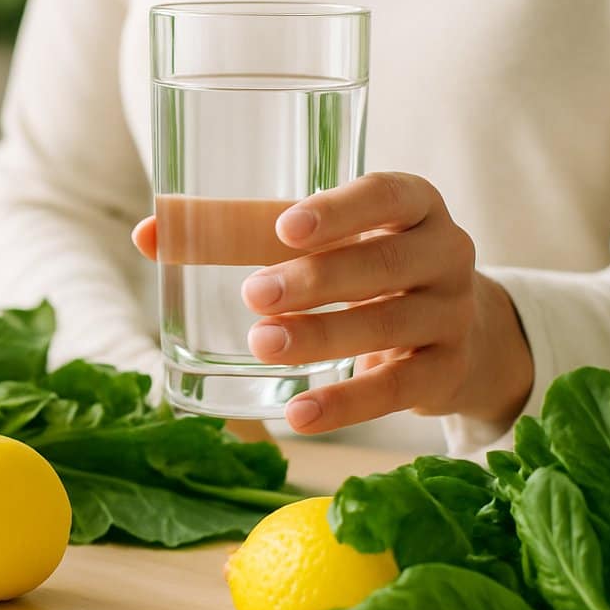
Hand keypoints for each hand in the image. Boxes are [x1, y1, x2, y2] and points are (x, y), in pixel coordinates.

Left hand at [131, 172, 532, 433]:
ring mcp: (452, 315)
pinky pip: (397, 390)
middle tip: (253, 293)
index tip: (286, 227)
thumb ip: (239, 230)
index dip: (341, 210)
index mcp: (415, 205)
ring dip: (322, 338)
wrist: (461, 333)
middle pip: (383, 264)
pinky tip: (298, 414)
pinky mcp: (446, 372)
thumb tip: (148, 234)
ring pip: (388, 325)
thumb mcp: (322, 240)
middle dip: (316, 280)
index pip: (388, 195)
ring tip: (262, 345)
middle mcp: (446, 253)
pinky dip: (346, 405)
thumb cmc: (366, 268)